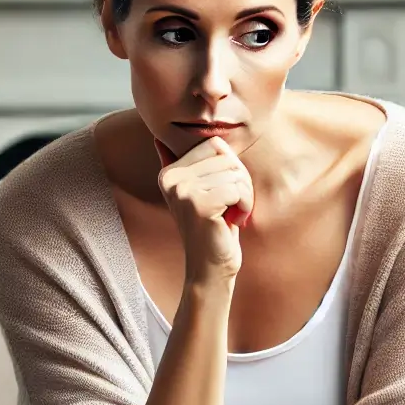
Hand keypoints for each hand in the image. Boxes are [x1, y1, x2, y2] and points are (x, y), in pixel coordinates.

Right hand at [155, 136, 254, 282]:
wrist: (211, 267)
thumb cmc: (213, 228)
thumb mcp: (198, 192)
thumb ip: (185, 165)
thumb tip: (159, 138)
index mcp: (169, 172)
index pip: (215, 144)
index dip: (231, 167)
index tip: (225, 193)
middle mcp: (170, 179)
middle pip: (226, 156)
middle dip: (240, 181)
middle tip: (232, 206)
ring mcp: (182, 191)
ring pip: (234, 173)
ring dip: (244, 195)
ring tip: (232, 214)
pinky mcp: (199, 205)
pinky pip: (237, 189)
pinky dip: (245, 205)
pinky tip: (234, 221)